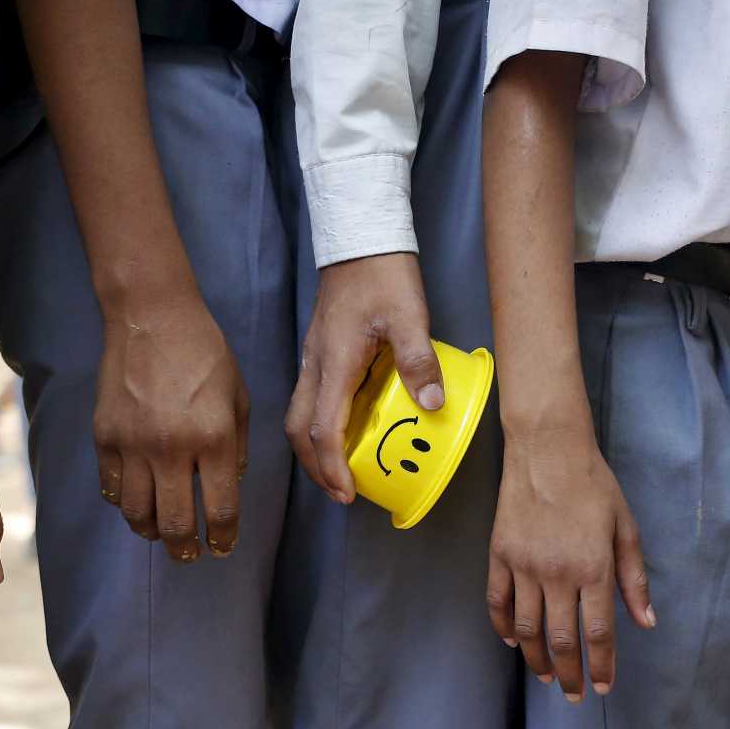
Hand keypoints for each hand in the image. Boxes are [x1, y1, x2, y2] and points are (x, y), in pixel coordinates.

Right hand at [94, 293, 248, 560]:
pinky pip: (112, 487)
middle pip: (176, 523)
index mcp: (214, 439)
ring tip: (162, 533)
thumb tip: (231, 486)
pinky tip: (137, 501)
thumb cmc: (205, 353)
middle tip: (189, 555)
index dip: (223, 538)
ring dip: (152, 532)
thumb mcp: (238, 397)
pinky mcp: (105, 436)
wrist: (152, 317)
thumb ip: (238, 446)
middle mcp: (173, 449)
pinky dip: (124, 503)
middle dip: (185, 549)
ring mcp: (134, 444)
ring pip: (137, 514)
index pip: (220, 509)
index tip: (222, 547)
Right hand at [285, 253, 443, 502]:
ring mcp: (314, 357)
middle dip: (315, 466)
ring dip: (315, 447)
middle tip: (342, 490)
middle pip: (299, 429)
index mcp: (333, 363)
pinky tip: (347, 426)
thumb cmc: (382, 272)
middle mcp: (315, 365)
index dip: (332, 468)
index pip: (322, 429)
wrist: (358, 235)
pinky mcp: (321, 349)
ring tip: (341, 468)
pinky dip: (322, 423)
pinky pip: (312, 397)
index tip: (348, 493)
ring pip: (301, 413)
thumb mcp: (409, 313)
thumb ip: (418, 359)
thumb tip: (430, 405)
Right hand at [486, 419, 654, 702]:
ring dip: (537, 659)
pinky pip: (497, 602)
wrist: (547, 449)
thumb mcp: (625, 528)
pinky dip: (504, 628)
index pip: (598, 632)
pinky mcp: (499, 555)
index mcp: (594, 568)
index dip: (601, 665)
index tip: (603, 688)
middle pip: (561, 640)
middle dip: (570, 675)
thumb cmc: (594, 485)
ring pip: (527, 628)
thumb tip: (646, 622)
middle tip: (575, 696)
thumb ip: (634, 578)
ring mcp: (523, 565)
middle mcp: (557, 573)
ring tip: (547, 677)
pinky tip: (514, 642)